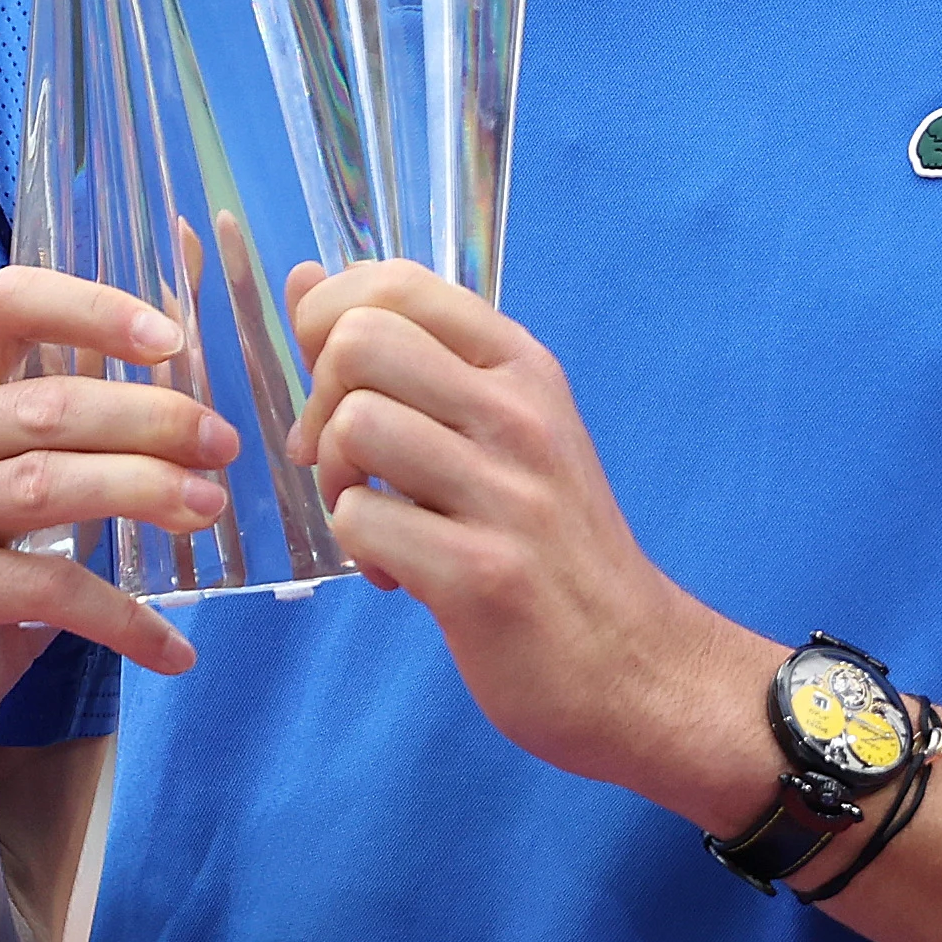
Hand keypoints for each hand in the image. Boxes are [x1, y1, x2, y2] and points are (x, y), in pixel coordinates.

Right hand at [0, 271, 224, 786]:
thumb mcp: (29, 464)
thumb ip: (93, 387)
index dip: (94, 307)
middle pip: (48, 407)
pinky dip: (123, 619)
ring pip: (47, 486)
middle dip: (152, 421)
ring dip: (145, 496)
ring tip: (211, 513)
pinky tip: (174, 648)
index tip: (174, 339)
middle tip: (225, 448)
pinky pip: (44, 590)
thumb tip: (190, 279)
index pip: (7, 303)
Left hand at [285, 262, 764, 820]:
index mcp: (524, 368)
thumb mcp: (503, 427)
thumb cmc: (555, 543)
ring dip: (338, 481)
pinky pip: (361, 522)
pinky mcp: (480, 573)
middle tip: (350, 462)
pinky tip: (400, 574)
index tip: (338, 382)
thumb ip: (411, 357)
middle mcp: (521, 415)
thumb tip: (306, 278)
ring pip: (355, 426)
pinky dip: (360, 551)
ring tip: (379, 518)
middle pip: (359, 343)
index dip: (329, 319)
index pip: (397, 283)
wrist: (635, 662)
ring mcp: (505, 492)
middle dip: (321, 401)